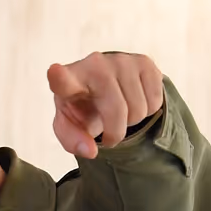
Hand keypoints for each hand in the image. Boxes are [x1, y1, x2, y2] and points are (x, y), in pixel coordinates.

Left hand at [47, 52, 162, 158]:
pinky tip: (134, 100)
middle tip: (109, 133)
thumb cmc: (83, 107)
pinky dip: (148, 110)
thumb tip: (91, 150)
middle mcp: (95, 64)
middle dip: (116, 132)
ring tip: (120, 113)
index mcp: (69, 80)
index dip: (60, 77)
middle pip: (117, 110)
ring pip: (139, 108)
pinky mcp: (143, 62)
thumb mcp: (70, 125)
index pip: (63, 79)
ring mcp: (121, 60)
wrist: (104, 85)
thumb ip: (72, 140)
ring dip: (132, 121)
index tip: (55, 72)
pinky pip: (155, 101)